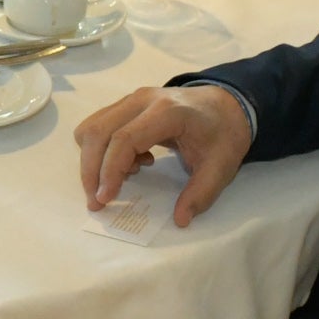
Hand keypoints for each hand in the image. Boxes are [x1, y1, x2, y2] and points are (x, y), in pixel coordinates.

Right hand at [73, 83, 252, 222]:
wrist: (227, 105)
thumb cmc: (223, 134)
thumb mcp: (221, 167)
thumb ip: (201, 193)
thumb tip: (180, 219)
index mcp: (168, 112)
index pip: (124, 139)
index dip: (110, 170)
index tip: (105, 199)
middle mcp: (143, 100)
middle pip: (98, 132)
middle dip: (91, 171)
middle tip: (98, 201)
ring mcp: (131, 99)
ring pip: (92, 128)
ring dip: (94, 160)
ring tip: (124, 178)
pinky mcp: (125, 105)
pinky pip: (98, 126)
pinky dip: (101, 150)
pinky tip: (131, 162)